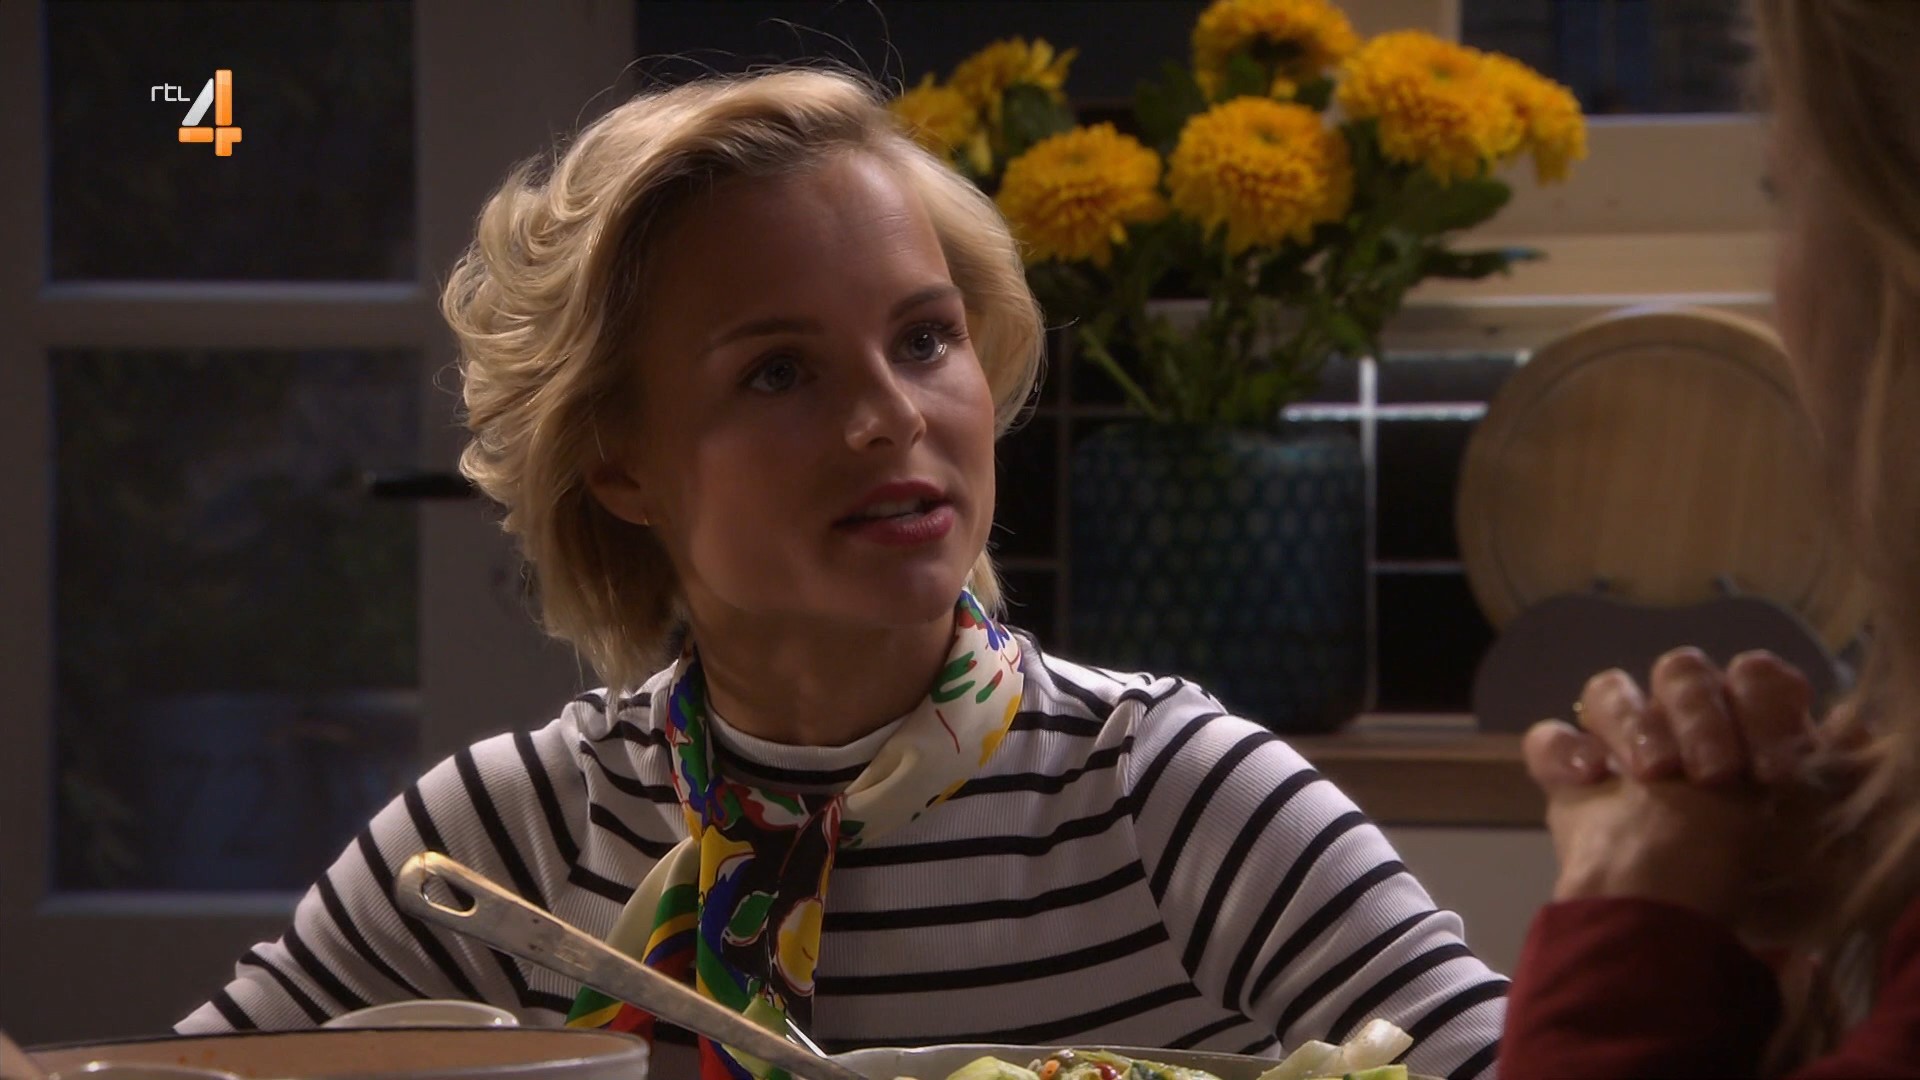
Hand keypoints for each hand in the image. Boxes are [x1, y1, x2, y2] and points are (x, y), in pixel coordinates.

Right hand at [1521, 649, 1819, 920]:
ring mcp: (1621, 752)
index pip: (1754, 674)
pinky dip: (1564, 750)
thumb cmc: (1741, 887)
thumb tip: (1841, 726)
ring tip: (1651, 773)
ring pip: (1611, 688)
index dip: (1762, 706)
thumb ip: (1817, 770)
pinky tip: (1589, 778)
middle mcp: (1683, 730)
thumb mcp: (1800, 825)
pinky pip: (1549, 738)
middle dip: (1699, 713)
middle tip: (1711, 773)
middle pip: (1681, 669)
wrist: (1671, 934)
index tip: (1770, 768)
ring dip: (1636, 722)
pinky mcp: (1569, 782)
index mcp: (1745, 730)